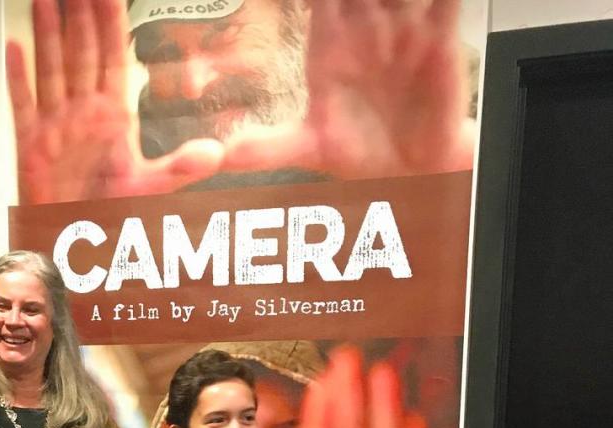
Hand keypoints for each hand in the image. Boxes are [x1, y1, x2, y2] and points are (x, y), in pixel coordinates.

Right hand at [7, 0, 222, 203]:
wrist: (78, 241)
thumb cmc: (107, 212)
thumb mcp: (150, 187)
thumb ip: (182, 167)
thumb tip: (216, 154)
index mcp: (113, 116)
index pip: (112, 58)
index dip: (110, 24)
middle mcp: (83, 114)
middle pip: (80, 53)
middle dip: (77, 16)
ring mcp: (56, 125)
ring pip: (51, 68)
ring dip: (47, 33)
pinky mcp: (32, 144)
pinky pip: (23, 105)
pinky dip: (18, 78)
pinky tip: (14, 48)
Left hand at [221, 0, 473, 179]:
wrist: (409, 172)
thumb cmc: (357, 152)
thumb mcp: (310, 149)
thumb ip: (268, 148)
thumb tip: (224, 156)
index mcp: (329, 40)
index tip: (302, 1)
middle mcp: (365, 25)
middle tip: (354, 1)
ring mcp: (402, 26)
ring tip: (389, 1)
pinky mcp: (439, 35)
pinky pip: (442, 0)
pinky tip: (427, 2)